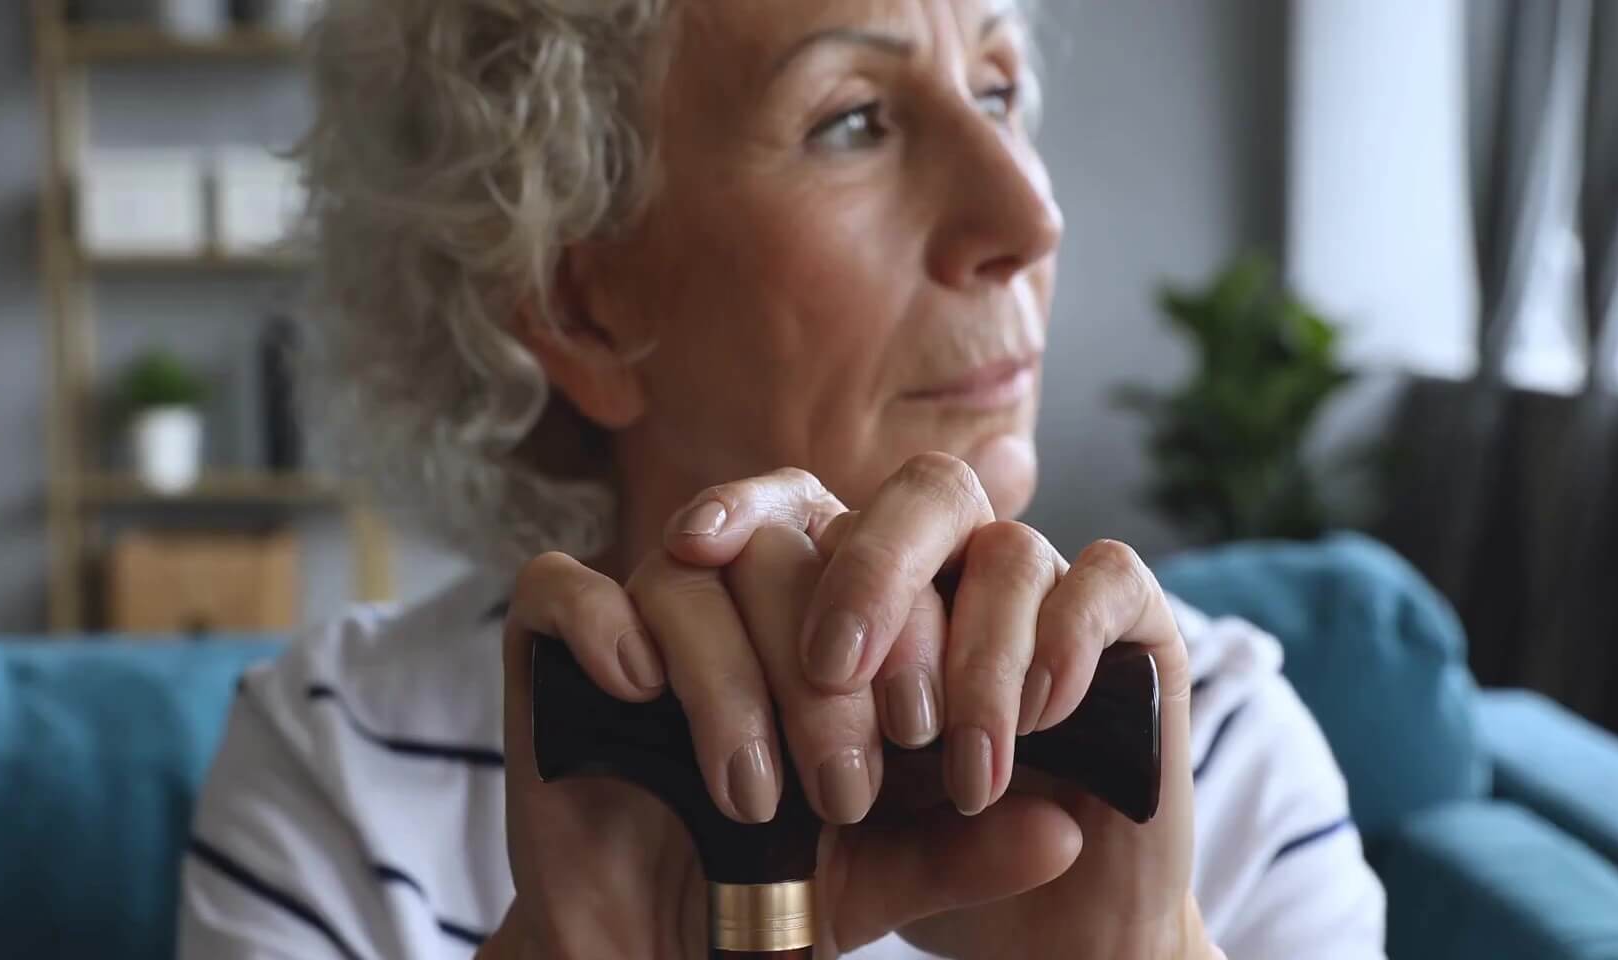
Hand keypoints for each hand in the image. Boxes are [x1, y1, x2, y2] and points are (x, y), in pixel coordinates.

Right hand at [496, 461, 1085, 958]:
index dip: (914, 624)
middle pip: (786, 555)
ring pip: (685, 575)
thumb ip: (968, 847)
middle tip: (845, 786)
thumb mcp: (884, 872)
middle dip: (826, 674)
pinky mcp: (549, 649)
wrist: (651, 951)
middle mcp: (733, 597)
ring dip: (728, 680)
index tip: (932, 734)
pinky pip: (561, 590)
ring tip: (753, 795)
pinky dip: (601, 624)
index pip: (876, 552)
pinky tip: (639, 689)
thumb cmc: (772, 893)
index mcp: (824, 618)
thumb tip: (1068, 833)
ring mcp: (637, 614)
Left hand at [666, 452, 1218, 959]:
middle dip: (868, 573)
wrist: (1048, 937)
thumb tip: (643, 670)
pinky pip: (1108, 579)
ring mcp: (1050, 589)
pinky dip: (1067, 639)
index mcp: (869, 587)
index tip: (688, 546)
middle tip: (833, 667)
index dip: (749, 504)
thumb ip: (748, 735)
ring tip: (953, 766)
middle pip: (916, 497)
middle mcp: (958, 568)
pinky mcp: (1135, 626)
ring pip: (1008, 549)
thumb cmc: (915, 854)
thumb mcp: (810, 804)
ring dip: (971, 657)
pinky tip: (1038, 715)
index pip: (811, 500)